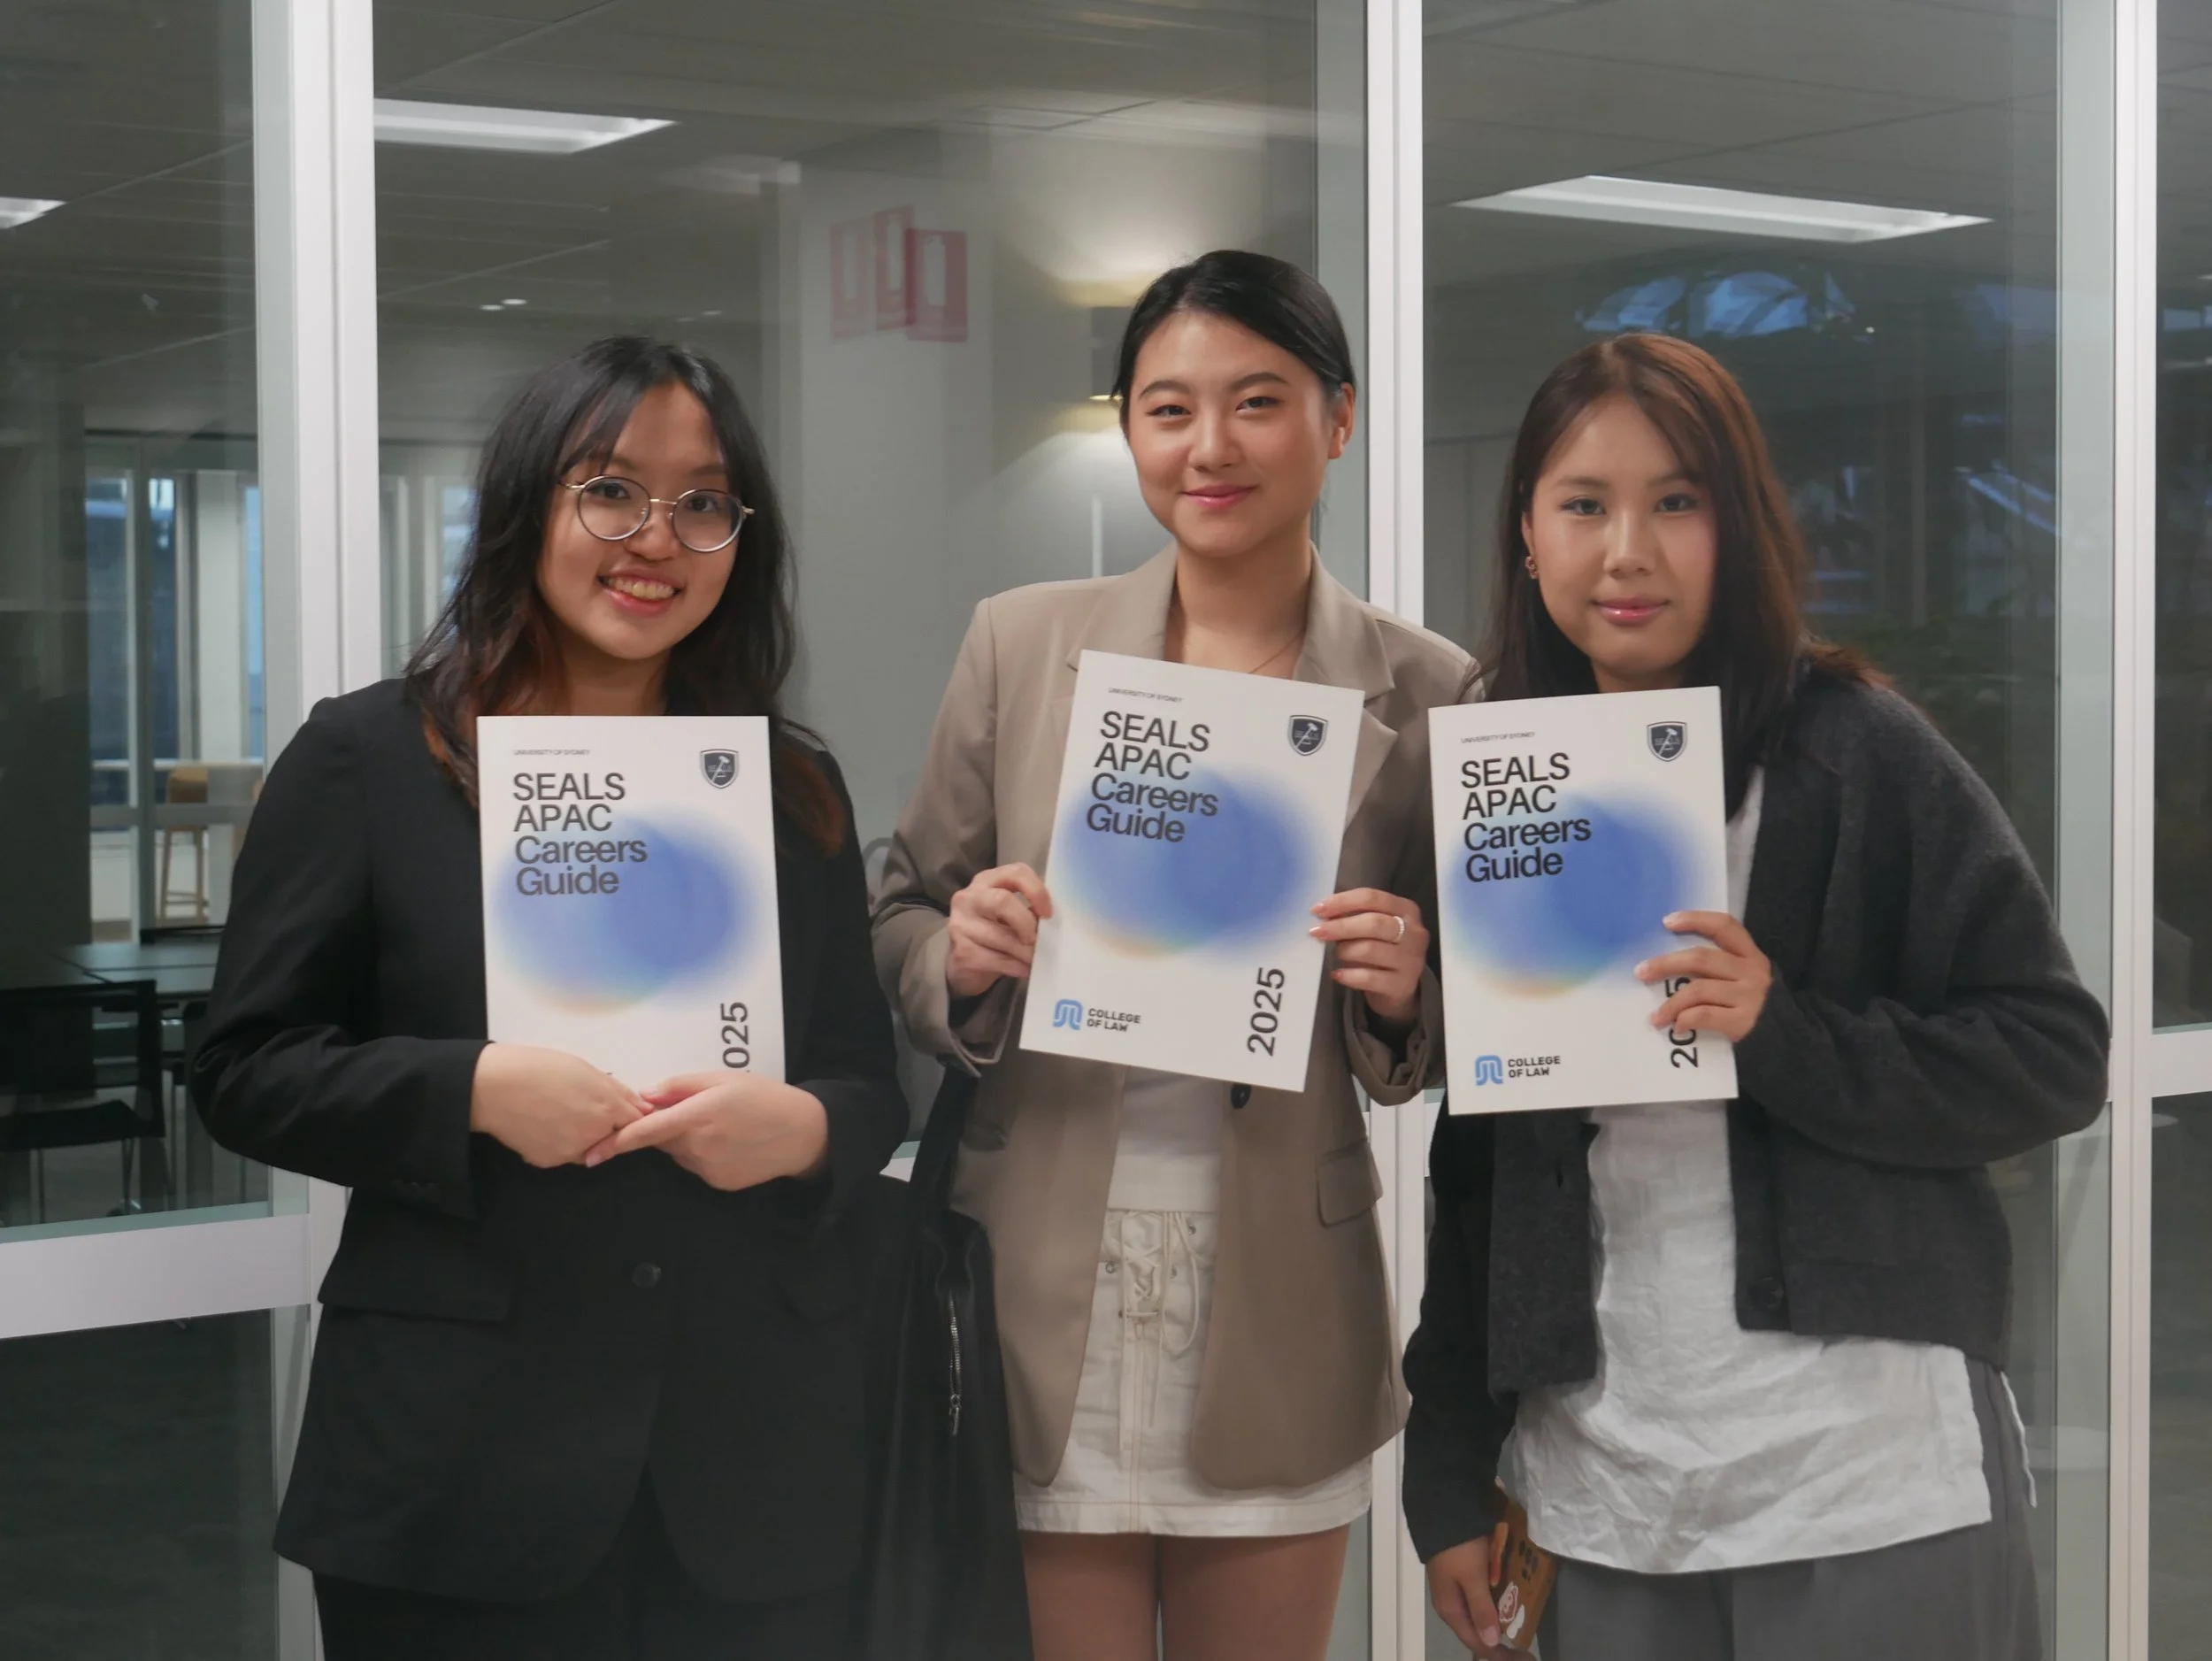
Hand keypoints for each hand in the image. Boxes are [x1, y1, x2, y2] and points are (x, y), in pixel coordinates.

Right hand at [469, 1044, 646, 1168]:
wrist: (493, 1087)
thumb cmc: (541, 1069)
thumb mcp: (586, 1070)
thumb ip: (619, 1092)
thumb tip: (643, 1108)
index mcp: (606, 1110)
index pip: (636, 1122)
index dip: (628, 1113)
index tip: (617, 1106)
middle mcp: (593, 1137)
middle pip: (613, 1137)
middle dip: (606, 1124)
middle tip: (580, 1103)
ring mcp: (570, 1153)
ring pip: (589, 1148)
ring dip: (585, 1136)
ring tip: (560, 1111)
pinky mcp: (548, 1162)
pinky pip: (565, 1153)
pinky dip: (561, 1142)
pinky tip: (545, 1122)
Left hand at [584, 1072, 830, 1191]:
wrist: (803, 1133)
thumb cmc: (764, 1098)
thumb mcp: (723, 1078)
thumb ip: (680, 1086)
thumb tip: (645, 1096)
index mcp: (698, 1115)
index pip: (646, 1132)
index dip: (616, 1142)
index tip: (592, 1152)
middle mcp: (699, 1146)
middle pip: (661, 1140)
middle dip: (666, 1128)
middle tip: (697, 1111)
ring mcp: (708, 1168)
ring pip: (679, 1154)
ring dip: (686, 1140)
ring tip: (721, 1126)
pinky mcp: (717, 1183)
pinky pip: (697, 1166)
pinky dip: (703, 1154)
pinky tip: (729, 1143)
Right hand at [946, 862, 1053, 999]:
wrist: (964, 962)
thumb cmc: (995, 930)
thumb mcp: (1010, 913)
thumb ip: (1030, 910)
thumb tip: (1055, 924)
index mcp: (987, 881)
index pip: (1015, 873)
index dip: (1036, 891)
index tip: (1048, 913)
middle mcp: (969, 898)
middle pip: (1002, 901)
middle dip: (1026, 922)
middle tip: (1037, 939)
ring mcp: (961, 925)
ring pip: (1001, 937)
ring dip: (1026, 952)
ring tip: (1037, 959)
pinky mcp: (962, 952)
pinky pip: (997, 960)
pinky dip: (1017, 967)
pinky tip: (1025, 969)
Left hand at [1311, 888, 1428, 1029]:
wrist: (1400, 989)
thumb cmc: (1382, 949)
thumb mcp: (1374, 928)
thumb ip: (1355, 916)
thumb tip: (1322, 913)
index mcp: (1407, 910)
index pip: (1372, 898)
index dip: (1342, 901)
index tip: (1317, 910)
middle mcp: (1414, 933)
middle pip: (1374, 923)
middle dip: (1340, 926)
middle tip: (1317, 932)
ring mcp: (1411, 961)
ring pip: (1370, 949)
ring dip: (1345, 950)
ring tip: (1336, 954)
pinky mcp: (1403, 985)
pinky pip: (1369, 978)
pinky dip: (1348, 975)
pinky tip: (1337, 974)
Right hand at [1427, 1532, 1524, 1657]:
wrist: (1443, 1509)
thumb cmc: (1460, 1546)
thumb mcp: (1473, 1577)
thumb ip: (1481, 1609)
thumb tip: (1491, 1642)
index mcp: (1450, 1609)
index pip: (1476, 1643)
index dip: (1499, 1654)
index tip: (1525, 1656)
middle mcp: (1451, 1603)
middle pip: (1476, 1632)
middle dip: (1500, 1642)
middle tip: (1526, 1648)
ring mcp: (1455, 1588)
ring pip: (1478, 1615)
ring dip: (1498, 1623)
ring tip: (1521, 1625)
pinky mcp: (1460, 1573)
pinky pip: (1479, 1598)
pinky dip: (1494, 1605)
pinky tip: (1508, 1602)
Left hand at [1637, 910, 1772, 1041]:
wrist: (1784, 1039)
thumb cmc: (1752, 1004)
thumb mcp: (1743, 978)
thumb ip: (1717, 966)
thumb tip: (1667, 963)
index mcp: (1750, 955)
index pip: (1724, 926)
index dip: (1696, 920)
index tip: (1667, 921)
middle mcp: (1751, 971)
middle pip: (1701, 958)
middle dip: (1666, 964)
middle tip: (1641, 972)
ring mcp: (1749, 996)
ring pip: (1698, 989)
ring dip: (1670, 1003)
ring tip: (1655, 1016)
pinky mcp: (1744, 1021)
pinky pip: (1704, 1015)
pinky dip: (1685, 1019)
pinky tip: (1676, 1026)